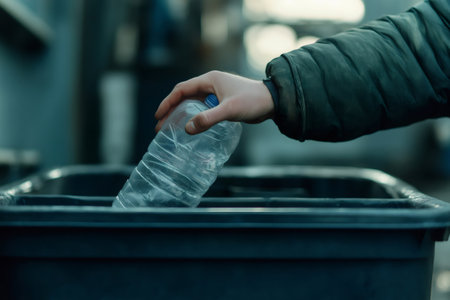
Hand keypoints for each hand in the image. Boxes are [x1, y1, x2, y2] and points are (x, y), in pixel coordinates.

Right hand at [155, 71, 274, 133]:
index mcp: (209, 80)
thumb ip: (208, 119)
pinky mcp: (222, 102)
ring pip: (193, 103)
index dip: (168, 102)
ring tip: (171, 128)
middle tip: (161, 126)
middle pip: (185, 97)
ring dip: (182, 114)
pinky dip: (194, 117)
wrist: (272, 101)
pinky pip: (203, 109)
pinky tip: (191, 127)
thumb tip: (187, 129)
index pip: (182, 90)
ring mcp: (216, 93)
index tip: (158, 115)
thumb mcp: (229, 110)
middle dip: (171, 110)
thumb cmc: (252, 101)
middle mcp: (211, 84)